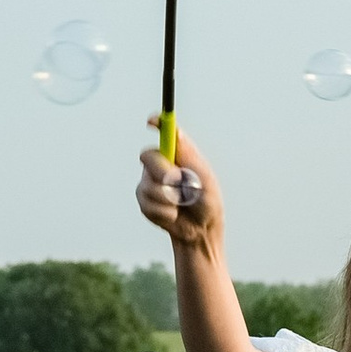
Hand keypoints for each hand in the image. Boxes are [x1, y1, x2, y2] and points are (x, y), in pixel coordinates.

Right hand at [135, 126, 221, 250]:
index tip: (152, 121)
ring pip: (148, 185)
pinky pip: (147, 203)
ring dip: (168, 198)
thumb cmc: (207, 203)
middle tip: (178, 181)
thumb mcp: (205, 179)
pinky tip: (173, 214)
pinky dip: (164, 212)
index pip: (164, 132)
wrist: (199, 230)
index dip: (157, 123)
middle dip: (163, 172)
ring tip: (181, 204)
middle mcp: (161, 163)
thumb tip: (177, 133)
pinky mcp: (143, 199)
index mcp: (179, 154)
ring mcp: (150, 181)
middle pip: (148, 156)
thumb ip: (189, 157)